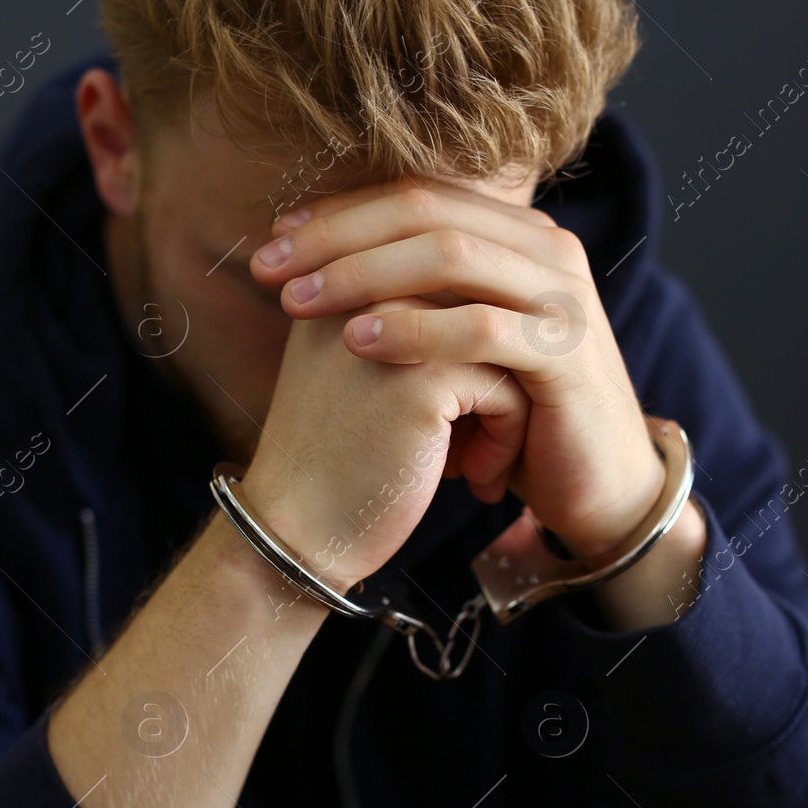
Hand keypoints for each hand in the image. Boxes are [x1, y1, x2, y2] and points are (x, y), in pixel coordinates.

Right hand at [238, 296, 529, 593]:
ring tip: (477, 461)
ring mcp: (399, 328)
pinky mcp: (425, 376)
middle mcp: (371, 289)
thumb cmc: (337, 459)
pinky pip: (509, 390)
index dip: (466, 358)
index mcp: (347, 278)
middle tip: (477, 443)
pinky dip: (504, 439)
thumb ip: (410, 326)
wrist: (298, 529)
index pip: (455, 293)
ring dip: (505, 412)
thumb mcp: (363, 369)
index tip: (452, 418)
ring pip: (505, 349)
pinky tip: (471, 478)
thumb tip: (494, 307)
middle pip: (484, 314)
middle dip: (492, 381)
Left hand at [250, 181, 665, 558]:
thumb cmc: (514, 413)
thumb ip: (416, 290)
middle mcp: (548, 251)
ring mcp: (563, 298)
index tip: (271, 241)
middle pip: (427, 213)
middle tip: (268, 267)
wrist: (595, 485)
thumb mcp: (460, 340)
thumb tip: (320, 254)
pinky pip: (480, 328)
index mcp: (519, 235)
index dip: (339, 212)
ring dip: (363, 274)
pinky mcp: (566, 354)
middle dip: (337, 236)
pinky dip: (413, 329)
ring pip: (452, 257)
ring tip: (298, 302)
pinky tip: (357, 341)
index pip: (418, 196)